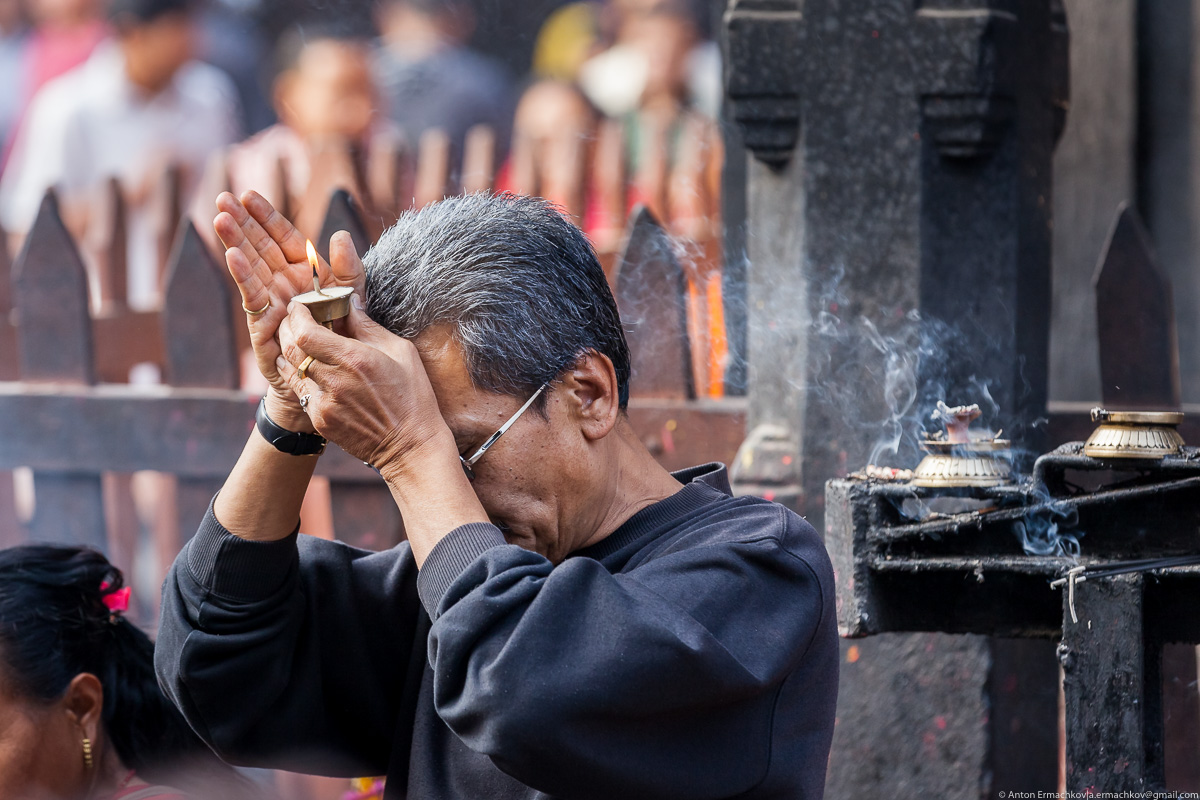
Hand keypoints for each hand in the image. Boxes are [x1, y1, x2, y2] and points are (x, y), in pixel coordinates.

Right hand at [214, 190, 365, 427]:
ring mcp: (271, 301)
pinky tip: (231, 255)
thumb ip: (351, 270)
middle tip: (224, 197)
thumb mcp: (353, 300)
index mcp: (305, 272)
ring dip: (235, 242)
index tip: (248, 194)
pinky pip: (253, 295)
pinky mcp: (264, 323)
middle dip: (243, 222)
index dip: (266, 216)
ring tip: (220, 218)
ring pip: (251, 266)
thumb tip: (341, 235)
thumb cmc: (342, 338)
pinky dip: (243, 275)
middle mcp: (284, 283)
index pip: (284, 237)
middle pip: (261, 246)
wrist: (331, 380)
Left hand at [275, 298, 456, 475]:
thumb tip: (350, 305)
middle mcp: (333, 381)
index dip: (296, 316)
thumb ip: (369, 327)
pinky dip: (300, 375)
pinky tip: (309, 369)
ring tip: (299, 342)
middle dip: (288, 329)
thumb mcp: (401, 352)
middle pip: (290, 348)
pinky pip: (300, 391)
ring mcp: (323, 404)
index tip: (300, 307)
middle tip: (295, 320)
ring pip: (290, 369)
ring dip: (290, 352)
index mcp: (354, 360)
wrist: (411, 446)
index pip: (305, 332)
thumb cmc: (413, 396)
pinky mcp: (320, 420)